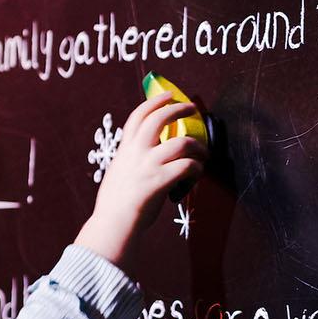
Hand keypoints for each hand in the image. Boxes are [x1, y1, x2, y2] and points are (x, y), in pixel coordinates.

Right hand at [74, 92, 207, 269]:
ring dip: (197, 146)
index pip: (138, 115)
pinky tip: (198, 173)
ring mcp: (148, 166)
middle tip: (192, 108)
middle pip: (159, 119)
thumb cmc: (116, 202)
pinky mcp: (160, 181)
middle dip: (179, 109)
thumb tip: (146, 157)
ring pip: (181, 143)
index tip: (168, 95)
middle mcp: (136, 152)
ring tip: (203, 152)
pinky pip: (187, 166)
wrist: (113, 223)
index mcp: (125, 149)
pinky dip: (197, 168)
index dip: (155, 101)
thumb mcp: (119, 171)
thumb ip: (132, 160)